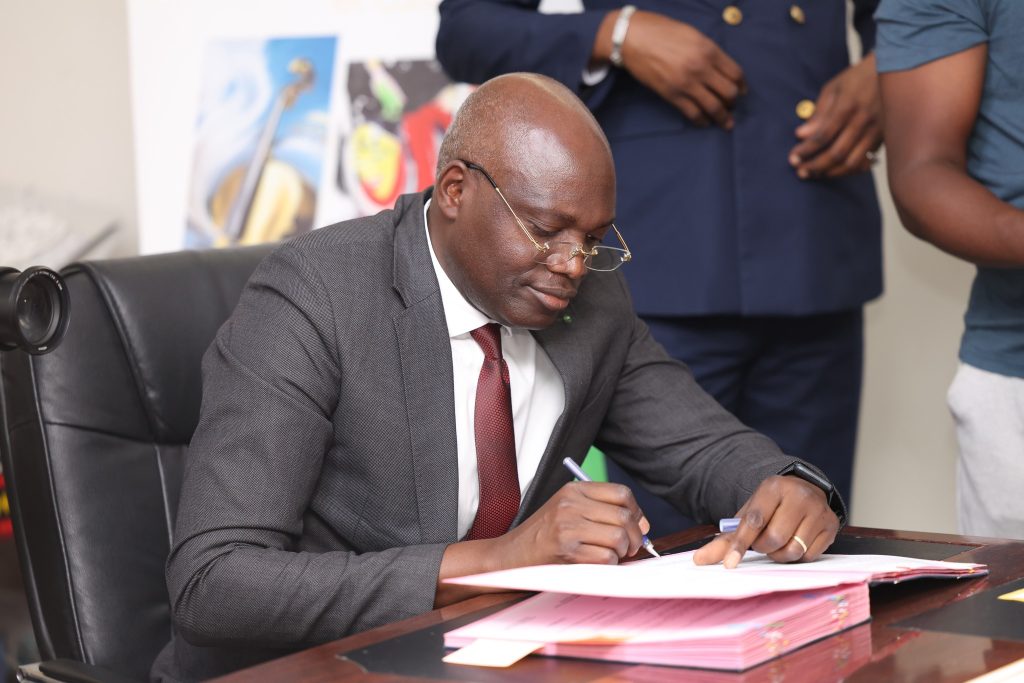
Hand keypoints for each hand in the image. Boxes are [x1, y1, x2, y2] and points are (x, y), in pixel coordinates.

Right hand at [497, 481, 650, 565]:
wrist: (510, 556)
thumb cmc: (543, 536)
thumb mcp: (567, 511)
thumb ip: (601, 511)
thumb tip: (644, 525)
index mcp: (573, 491)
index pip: (621, 493)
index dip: (637, 512)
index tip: (638, 525)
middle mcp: (571, 505)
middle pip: (624, 517)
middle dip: (635, 537)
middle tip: (630, 548)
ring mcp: (568, 527)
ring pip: (618, 538)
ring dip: (621, 552)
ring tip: (610, 555)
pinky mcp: (567, 551)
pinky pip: (606, 558)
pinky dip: (608, 565)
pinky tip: (596, 564)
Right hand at [621, 11, 744, 128]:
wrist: (633, 38)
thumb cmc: (662, 31)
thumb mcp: (692, 34)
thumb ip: (708, 51)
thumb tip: (720, 68)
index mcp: (709, 50)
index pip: (736, 73)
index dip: (742, 85)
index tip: (742, 91)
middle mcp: (701, 68)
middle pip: (729, 92)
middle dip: (733, 102)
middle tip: (732, 105)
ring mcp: (686, 83)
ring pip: (714, 107)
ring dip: (722, 117)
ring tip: (725, 122)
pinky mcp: (672, 95)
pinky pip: (693, 113)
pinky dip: (702, 121)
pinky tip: (704, 122)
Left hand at [692, 475, 839, 567]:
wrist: (803, 492)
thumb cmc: (770, 508)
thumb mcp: (749, 514)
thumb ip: (726, 538)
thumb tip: (699, 560)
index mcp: (773, 487)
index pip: (754, 520)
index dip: (740, 544)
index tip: (729, 564)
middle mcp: (799, 495)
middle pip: (774, 538)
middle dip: (763, 548)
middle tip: (762, 542)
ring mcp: (819, 510)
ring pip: (793, 550)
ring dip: (780, 554)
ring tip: (778, 542)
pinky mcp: (831, 525)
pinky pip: (810, 556)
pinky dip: (798, 555)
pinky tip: (796, 542)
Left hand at [789, 54, 881, 178]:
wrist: (894, 70)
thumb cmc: (857, 78)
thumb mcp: (834, 88)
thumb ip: (818, 113)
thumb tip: (801, 135)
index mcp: (848, 106)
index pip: (822, 136)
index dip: (805, 150)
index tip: (793, 157)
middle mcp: (864, 120)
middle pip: (836, 153)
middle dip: (815, 166)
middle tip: (800, 171)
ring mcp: (876, 130)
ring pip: (852, 162)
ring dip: (831, 172)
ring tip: (815, 174)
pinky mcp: (884, 137)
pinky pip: (865, 161)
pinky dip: (849, 169)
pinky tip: (835, 170)